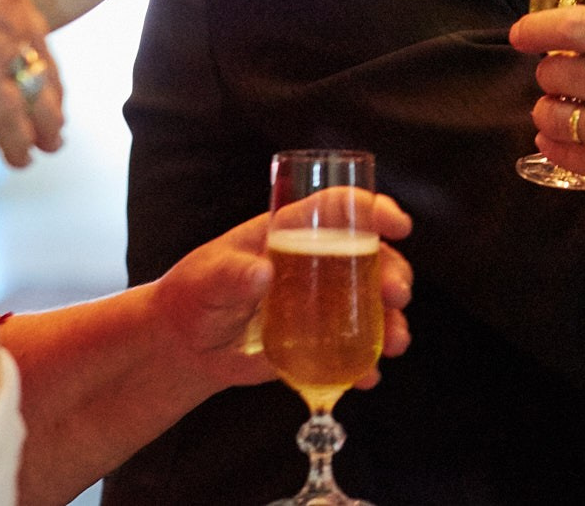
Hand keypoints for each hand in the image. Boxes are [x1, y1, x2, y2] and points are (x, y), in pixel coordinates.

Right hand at [0, 0, 61, 165]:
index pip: (20, 8)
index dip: (25, 36)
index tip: (28, 53)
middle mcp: (6, 2)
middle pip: (38, 49)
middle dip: (47, 81)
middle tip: (53, 105)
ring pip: (35, 88)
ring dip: (46, 119)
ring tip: (50, 141)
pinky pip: (10, 121)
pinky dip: (19, 143)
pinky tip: (21, 158)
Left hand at [148, 195, 412, 391]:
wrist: (187, 344)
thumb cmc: (195, 294)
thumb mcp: (207, 277)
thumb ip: (230, 274)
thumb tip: (262, 274)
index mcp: (293, 231)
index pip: (341, 208)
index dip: (374, 209)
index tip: (397, 225)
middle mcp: (319, 261)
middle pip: (371, 255)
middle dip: (394, 271)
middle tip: (396, 294)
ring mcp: (324, 302)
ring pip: (373, 302)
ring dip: (393, 320)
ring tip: (395, 342)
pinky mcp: (320, 339)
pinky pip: (353, 348)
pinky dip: (366, 362)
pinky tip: (368, 376)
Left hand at [511, 6, 584, 214]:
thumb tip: (571, 45)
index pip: (578, 27)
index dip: (539, 28)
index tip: (521, 33)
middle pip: (559, 73)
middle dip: (550, 75)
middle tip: (558, 77)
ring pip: (558, 116)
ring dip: (549, 111)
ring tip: (557, 109)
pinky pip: (571, 157)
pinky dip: (555, 145)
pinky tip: (556, 138)